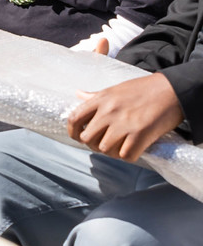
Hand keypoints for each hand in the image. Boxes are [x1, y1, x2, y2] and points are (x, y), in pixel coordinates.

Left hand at [69, 72, 183, 160]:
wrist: (173, 89)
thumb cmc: (144, 89)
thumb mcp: (115, 88)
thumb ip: (96, 96)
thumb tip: (79, 94)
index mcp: (101, 99)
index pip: (74, 119)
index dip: (73, 132)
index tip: (79, 137)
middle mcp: (109, 111)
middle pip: (87, 138)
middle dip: (94, 144)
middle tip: (105, 143)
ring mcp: (124, 123)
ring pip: (105, 149)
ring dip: (112, 152)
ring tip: (121, 146)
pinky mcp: (141, 134)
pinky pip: (125, 155)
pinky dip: (128, 156)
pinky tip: (133, 149)